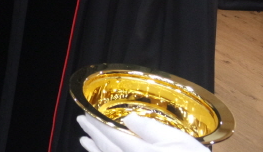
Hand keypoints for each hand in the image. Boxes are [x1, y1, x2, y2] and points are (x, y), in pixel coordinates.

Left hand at [77, 114, 206, 151]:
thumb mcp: (180, 141)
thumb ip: (152, 129)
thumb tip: (128, 118)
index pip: (113, 135)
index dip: (98, 124)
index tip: (86, 114)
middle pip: (107, 149)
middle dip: (93, 134)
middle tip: (82, 122)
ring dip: (94, 150)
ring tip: (84, 140)